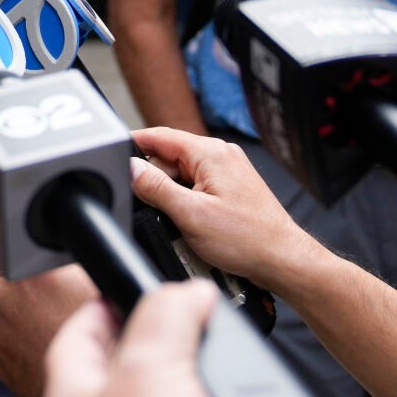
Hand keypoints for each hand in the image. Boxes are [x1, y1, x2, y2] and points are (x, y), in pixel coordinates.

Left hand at [0, 226, 97, 396]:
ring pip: (4, 313)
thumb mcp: (91, 278)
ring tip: (52, 331)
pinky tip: (41, 348)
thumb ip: (58, 256)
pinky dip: (16, 344)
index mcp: (25, 270)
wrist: (90, 388)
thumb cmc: (102, 338)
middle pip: (5, 281)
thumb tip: (37, 243)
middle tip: (55, 306)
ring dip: (21, 319)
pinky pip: (1, 341)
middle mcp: (1, 296)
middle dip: (23, 290)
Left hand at [44, 281, 223, 396]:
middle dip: (162, 337)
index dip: (112, 294)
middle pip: (125, 361)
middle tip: (195, 320)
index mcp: (74, 386)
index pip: (84, 322)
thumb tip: (190, 291)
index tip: (144, 280)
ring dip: (189, 382)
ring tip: (215, 365)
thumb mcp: (151, 368)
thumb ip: (167, 315)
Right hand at [129, 127, 322, 291]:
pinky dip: (187, 204)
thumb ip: (156, 188)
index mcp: (210, 153)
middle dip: (156, 182)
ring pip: (182, 177)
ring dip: (173, 198)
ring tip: (183, 225)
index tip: (114, 153)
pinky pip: (197, 189)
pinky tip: (193, 226)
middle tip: (155, 210)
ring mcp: (228, 172)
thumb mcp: (190, 215)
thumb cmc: (248, 239)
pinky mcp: (231, 188)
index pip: (159, 136)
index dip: (133, 144)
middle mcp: (221, 156)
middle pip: (169, 159)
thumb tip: (132, 168)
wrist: (283, 259)